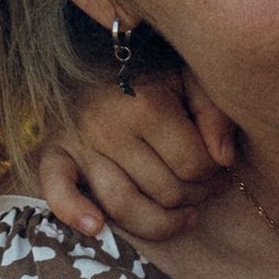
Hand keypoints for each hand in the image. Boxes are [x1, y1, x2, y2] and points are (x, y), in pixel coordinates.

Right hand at [33, 70, 235, 241]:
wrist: (90, 51)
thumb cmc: (151, 71)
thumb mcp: (190, 78)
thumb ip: (214, 113)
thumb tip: (224, 158)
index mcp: (147, 106)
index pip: (194, 165)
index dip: (216, 174)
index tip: (221, 168)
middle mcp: (110, 128)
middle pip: (165, 191)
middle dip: (197, 196)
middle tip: (207, 186)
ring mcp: (80, 143)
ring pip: (124, 206)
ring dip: (161, 222)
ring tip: (185, 214)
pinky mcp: (54, 152)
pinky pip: (57, 191)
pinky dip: (74, 212)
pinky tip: (96, 227)